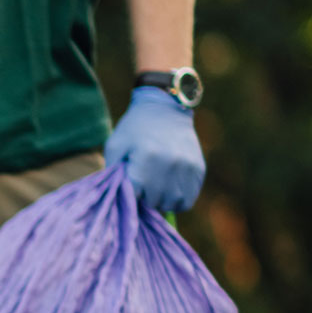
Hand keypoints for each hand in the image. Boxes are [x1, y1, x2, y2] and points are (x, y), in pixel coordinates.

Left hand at [104, 87, 205, 213]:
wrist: (165, 108)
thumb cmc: (134, 129)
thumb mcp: (115, 145)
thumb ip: (112, 173)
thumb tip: (117, 200)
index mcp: (147, 158)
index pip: (136, 196)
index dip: (130, 196)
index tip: (129, 187)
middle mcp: (170, 163)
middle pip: (154, 202)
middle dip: (145, 199)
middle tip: (142, 187)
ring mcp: (187, 167)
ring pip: (172, 204)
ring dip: (162, 202)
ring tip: (156, 189)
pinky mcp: (198, 169)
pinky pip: (188, 199)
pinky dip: (178, 200)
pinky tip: (170, 189)